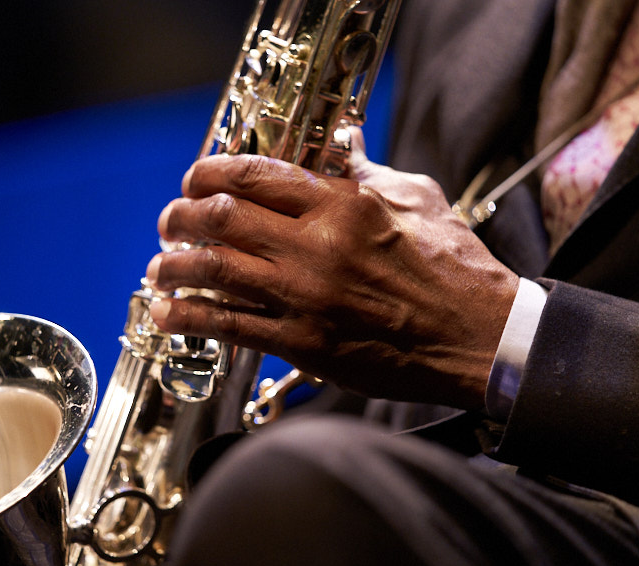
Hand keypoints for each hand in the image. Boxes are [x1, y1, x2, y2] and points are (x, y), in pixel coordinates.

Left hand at [146, 147, 518, 409]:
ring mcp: (304, 297)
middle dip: (180, 215)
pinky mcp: (301, 342)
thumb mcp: (418, 200)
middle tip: (169, 221)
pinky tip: (168, 312)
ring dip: (173, 265)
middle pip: (219, 218)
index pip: (253, 175)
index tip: (194, 179)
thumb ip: (369, 174)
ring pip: (212, 271)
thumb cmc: (454, 269)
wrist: (479, 338)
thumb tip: (342, 150)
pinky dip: (188, 317)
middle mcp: (314, 247)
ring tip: (159, 265)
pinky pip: (228, 326)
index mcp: (341, 204)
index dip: (208, 172)